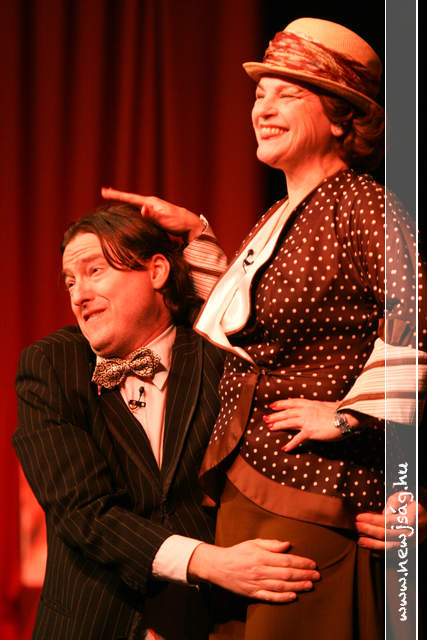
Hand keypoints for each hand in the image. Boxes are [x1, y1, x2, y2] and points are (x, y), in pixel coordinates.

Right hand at [101, 187, 203, 240]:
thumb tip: (142, 209)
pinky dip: (131, 209)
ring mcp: (152, 208)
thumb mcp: (164, 219)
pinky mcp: (154, 215)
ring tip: (112, 197)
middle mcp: (150, 203)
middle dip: (117, 195)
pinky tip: (128, 211)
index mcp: (150, 202)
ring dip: (123, 201)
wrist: (189, 225)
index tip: (104, 191)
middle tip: (104, 191)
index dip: (117, 195)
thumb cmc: (177, 222)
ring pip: (134, 204)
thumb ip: (152, 215)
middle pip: (130, 199)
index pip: (130, 198)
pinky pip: (139, 211)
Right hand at [188, 539, 319, 601]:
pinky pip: (270, 597)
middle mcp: (260, 571)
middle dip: (304, 574)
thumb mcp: (253, 542)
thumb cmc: (237, 552)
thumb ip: (271, 544)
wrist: (218, 566)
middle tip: (317, 575)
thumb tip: (287, 544)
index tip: (313, 563)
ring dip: (297, 586)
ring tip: (310, 585)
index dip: (301, 562)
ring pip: (281, 587)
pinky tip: (293, 596)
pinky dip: (282, 598)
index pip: (286, 560)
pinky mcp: (252, 594)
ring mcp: (256, 584)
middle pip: (286, 574)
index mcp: (261, 556)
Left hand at [263, 398, 342, 450]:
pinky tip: (284, 448)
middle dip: (275, 415)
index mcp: (310, 404)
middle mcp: (306, 411)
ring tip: (270, 428)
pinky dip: (290, 444)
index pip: (292, 402)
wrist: (348, 416)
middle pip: (287, 412)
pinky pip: (297, 439)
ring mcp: (307, 420)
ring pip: (288, 422)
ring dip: (278, 425)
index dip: (281, 403)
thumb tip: (319, 410)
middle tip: (265, 418)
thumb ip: (319, 408)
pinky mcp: (310, 431)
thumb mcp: (327, 406)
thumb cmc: (342, 411)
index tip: (272, 405)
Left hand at [356, 490, 426, 549]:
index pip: (385, 521)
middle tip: (356, 525)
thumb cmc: (414, 504)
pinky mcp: (407, 548)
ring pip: (387, 546)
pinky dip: (379, 550)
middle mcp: (409, 533)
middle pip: (384, 534)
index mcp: (409, 519)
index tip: (359, 517)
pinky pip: (392, 551)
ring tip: (360, 541)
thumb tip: (383, 514)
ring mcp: (409, 542)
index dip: (370, 520)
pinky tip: (369, 546)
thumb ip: (393, 503)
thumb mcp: (405, 497)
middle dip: (368, 530)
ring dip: (372, 544)